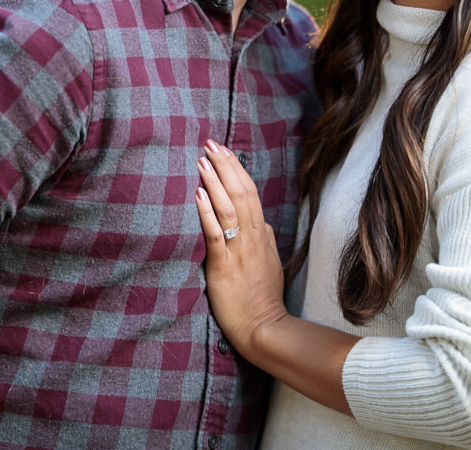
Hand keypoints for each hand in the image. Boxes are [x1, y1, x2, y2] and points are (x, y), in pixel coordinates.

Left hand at [195, 140, 289, 360]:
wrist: (264, 327)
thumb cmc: (264, 298)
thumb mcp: (272, 264)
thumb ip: (268, 241)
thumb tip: (265, 224)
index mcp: (262, 235)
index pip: (251, 194)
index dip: (237, 170)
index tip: (225, 151)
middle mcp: (253, 238)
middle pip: (241, 193)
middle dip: (225, 166)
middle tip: (211, 144)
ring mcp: (239, 250)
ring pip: (229, 207)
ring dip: (215, 181)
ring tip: (201, 160)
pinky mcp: (224, 265)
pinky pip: (216, 233)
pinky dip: (207, 211)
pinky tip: (198, 193)